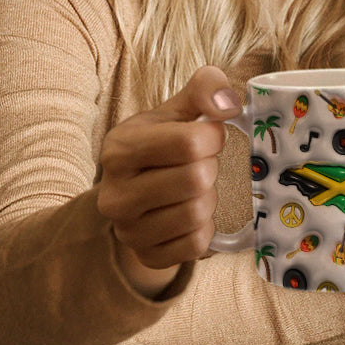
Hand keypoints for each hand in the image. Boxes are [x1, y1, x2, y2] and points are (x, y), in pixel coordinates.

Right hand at [97, 66, 240, 295]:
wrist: (137, 191)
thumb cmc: (163, 144)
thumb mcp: (178, 109)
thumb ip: (205, 89)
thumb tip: (229, 104)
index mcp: (119, 149)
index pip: (189, 142)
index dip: (213, 137)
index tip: (209, 137)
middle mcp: (114, 194)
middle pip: (196, 179)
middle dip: (210, 168)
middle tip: (200, 165)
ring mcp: (127, 231)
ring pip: (198, 213)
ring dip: (209, 198)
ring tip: (194, 189)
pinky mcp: (146, 256)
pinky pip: (196, 245)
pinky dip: (206, 228)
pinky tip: (193, 214)